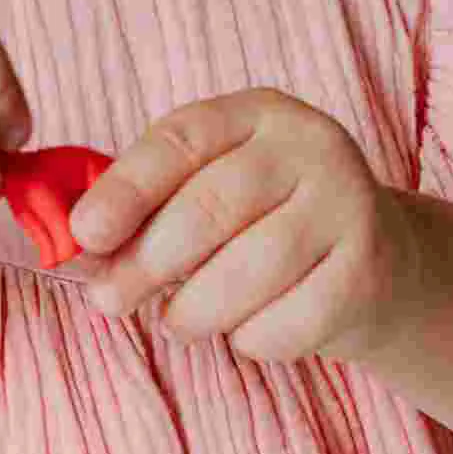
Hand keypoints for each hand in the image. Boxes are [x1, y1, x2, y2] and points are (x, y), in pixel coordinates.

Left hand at [67, 89, 430, 362]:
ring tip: (178, 321)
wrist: (375, 263)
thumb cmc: (262, 225)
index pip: (181, 140)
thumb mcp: (207, 191)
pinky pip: (288, 322)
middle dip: (145, 263)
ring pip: (249, 271)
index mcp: (257, 114)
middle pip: (211, 208)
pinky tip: (247, 329)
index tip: (83, 234)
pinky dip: (250, 339)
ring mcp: (348, 206)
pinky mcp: (368, 272)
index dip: (125, 189)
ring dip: (195, 310)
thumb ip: (146, 208)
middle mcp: (310, 147)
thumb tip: (77, 247)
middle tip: (109, 299)